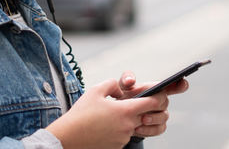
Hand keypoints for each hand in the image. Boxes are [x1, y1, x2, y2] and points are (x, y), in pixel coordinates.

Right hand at [46, 78, 169, 148]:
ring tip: (110, 115)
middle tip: (133, 103)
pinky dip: (119, 130)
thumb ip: (113, 85)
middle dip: (144, 109)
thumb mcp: (95, 91)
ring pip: (134, 126)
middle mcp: (128, 126)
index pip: (152, 103)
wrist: (68, 138)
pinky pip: (124, 135)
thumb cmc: (81, 113)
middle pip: (146, 115)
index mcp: (125, 111)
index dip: (159, 97)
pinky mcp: (117, 147)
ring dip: (128, 120)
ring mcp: (123, 138)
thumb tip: (122, 89)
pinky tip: (104, 126)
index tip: (160, 94)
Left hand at [115, 71, 188, 137]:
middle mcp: (160, 101)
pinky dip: (148, 130)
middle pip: (165, 102)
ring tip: (141, 120)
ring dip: (153, 119)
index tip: (183, 83)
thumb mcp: (122, 86)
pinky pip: (158, 129)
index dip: (180, 84)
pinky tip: (138, 129)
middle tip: (147, 107)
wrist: (119, 115)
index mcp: (155, 89)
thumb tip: (130, 81)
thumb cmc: (123, 97)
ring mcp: (160, 115)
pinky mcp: (157, 127)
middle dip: (157, 105)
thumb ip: (126, 79)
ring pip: (163, 117)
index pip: (172, 85)